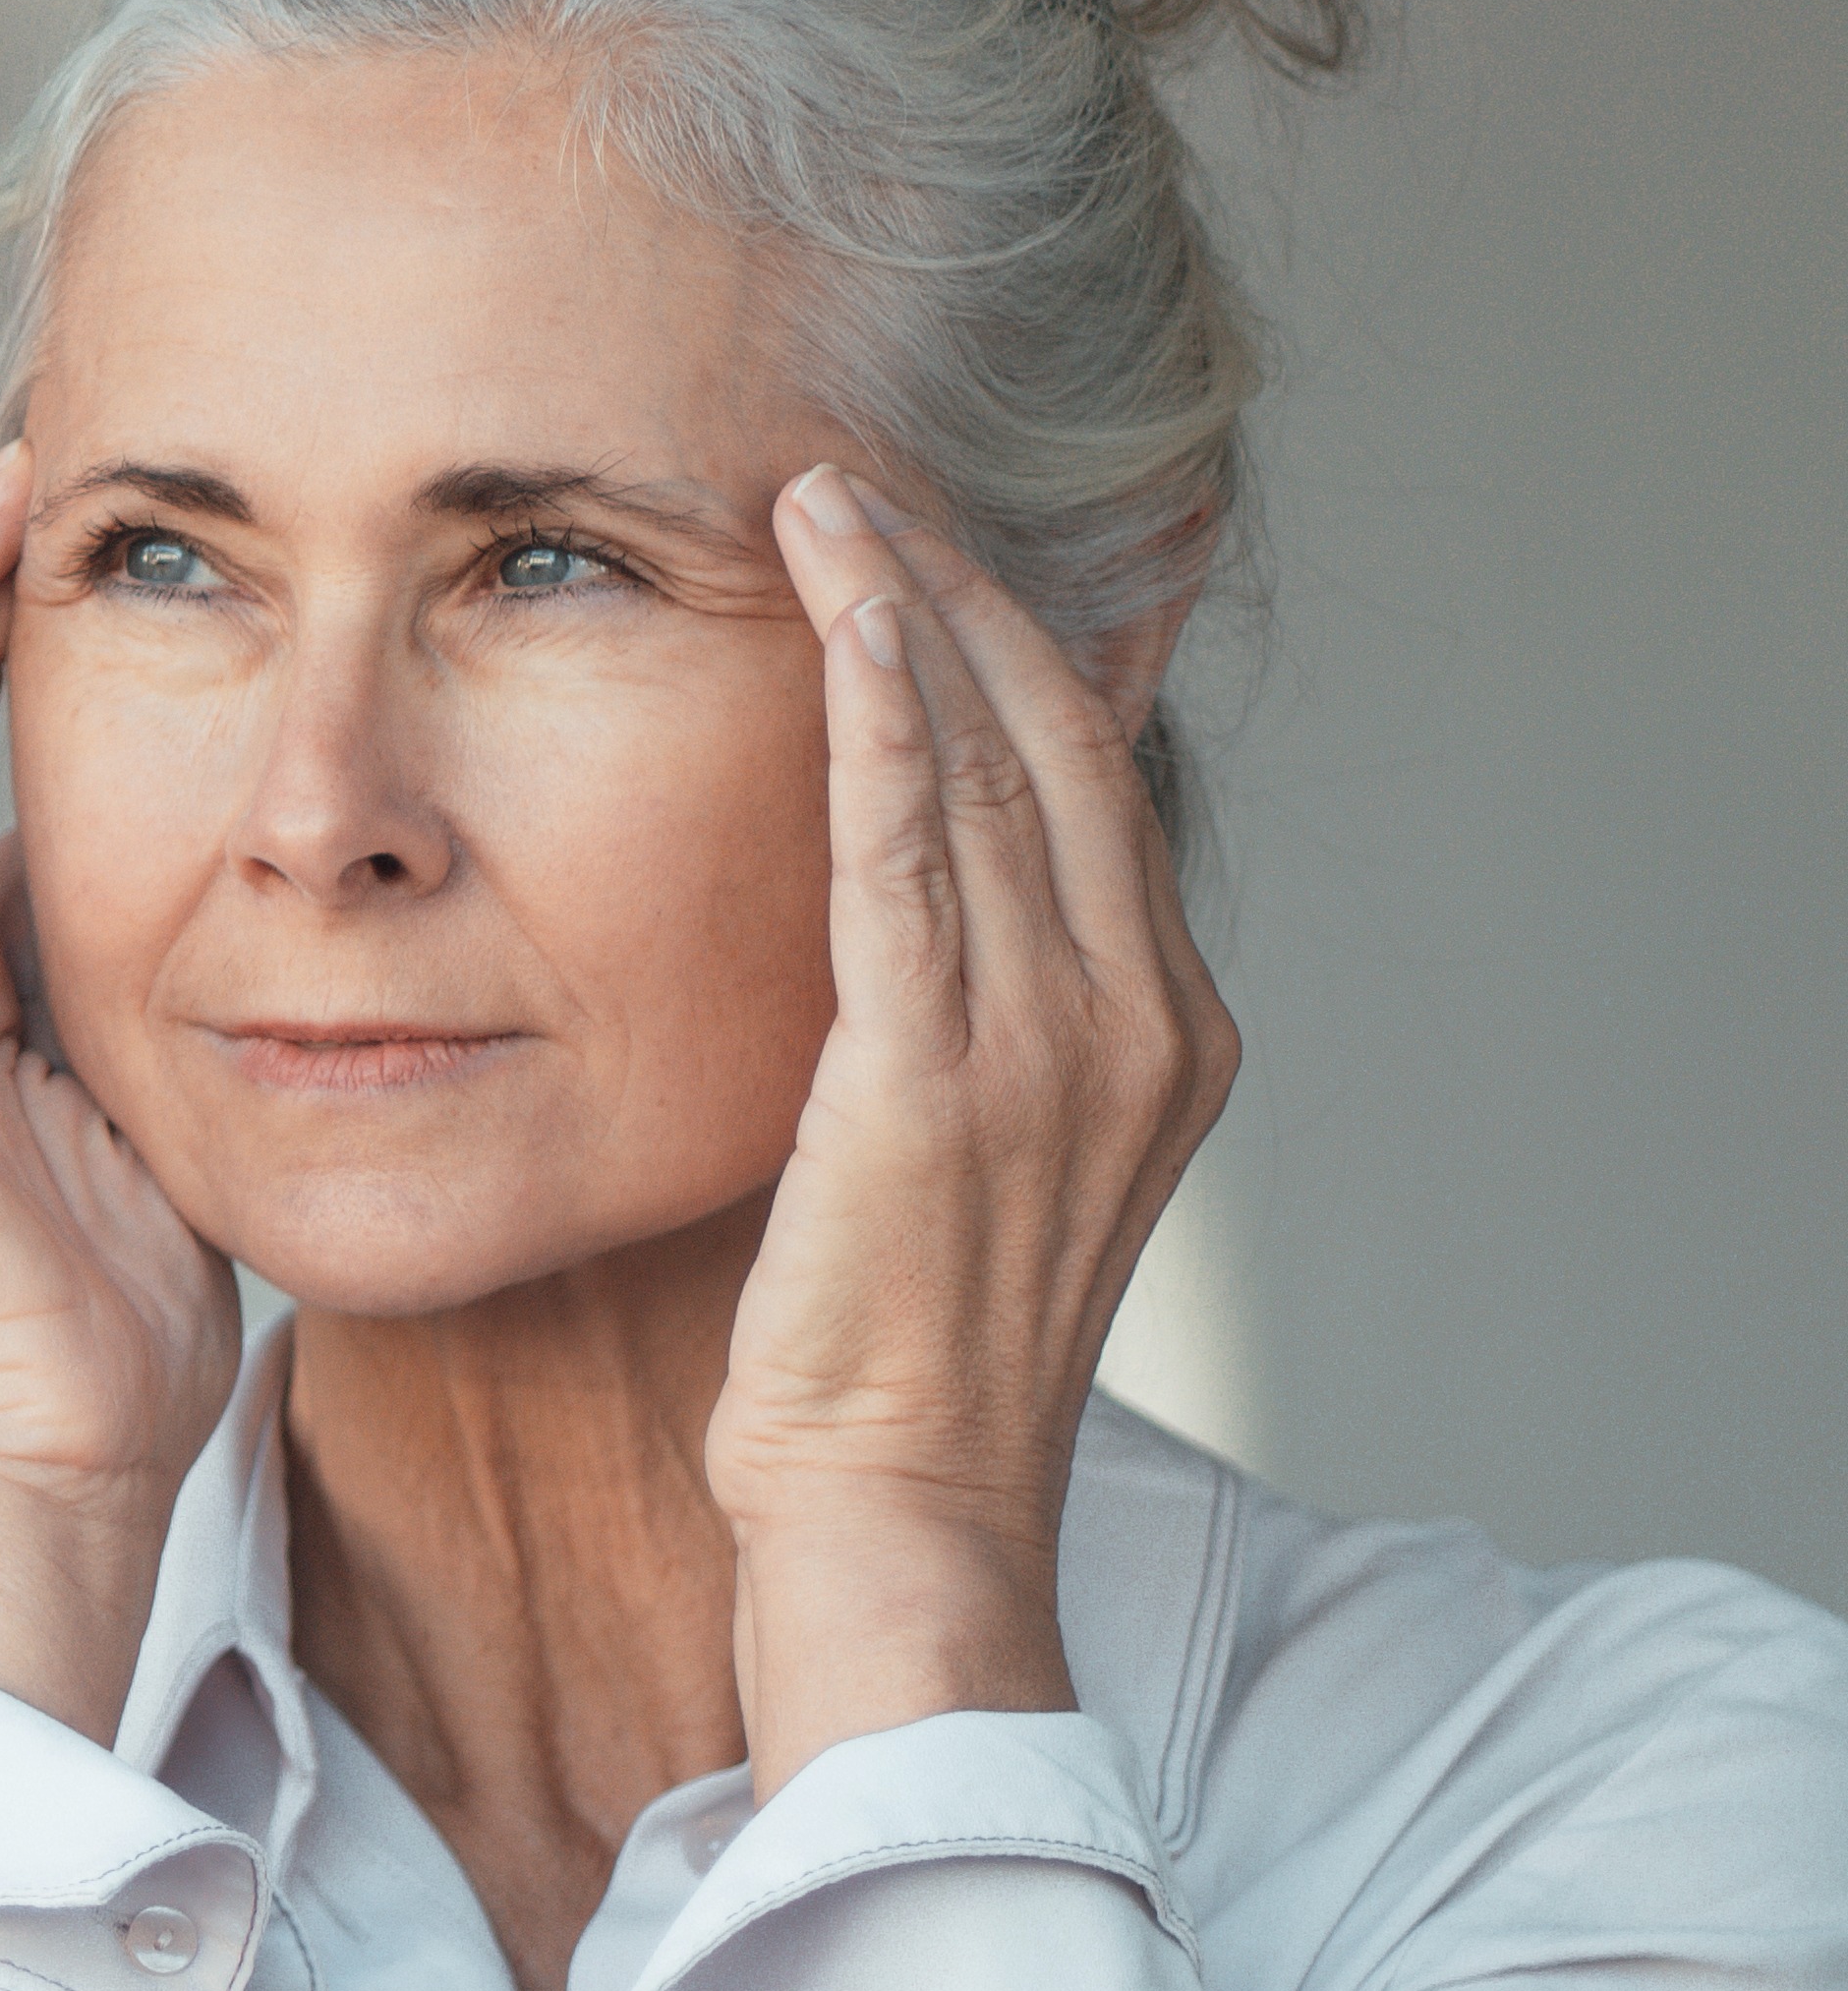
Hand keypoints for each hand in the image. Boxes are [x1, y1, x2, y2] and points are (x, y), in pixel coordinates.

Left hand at [713, 468, 1240, 1789]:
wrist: (898, 1514)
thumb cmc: (895, 1363)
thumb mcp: (964, 1167)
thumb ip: (959, 1034)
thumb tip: (890, 929)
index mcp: (1166, 1040)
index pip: (1097, 787)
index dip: (1013, 650)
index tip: (926, 549)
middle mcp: (1141, 1022)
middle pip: (1062, 741)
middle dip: (963, 591)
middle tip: (865, 477)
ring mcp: (1054, 1047)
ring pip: (990, 764)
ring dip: (905, 611)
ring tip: (823, 498)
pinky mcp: (938, 1076)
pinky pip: (911, 850)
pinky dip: (880, 717)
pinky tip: (838, 613)